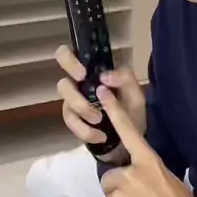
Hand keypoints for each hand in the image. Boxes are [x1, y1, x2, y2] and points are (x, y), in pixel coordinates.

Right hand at [55, 45, 145, 162]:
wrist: (132, 139)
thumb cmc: (132, 110)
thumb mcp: (136, 93)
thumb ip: (125, 78)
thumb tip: (104, 77)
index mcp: (91, 72)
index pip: (68, 56)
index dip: (69, 61)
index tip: (83, 74)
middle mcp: (78, 86)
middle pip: (61, 84)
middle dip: (72, 94)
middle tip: (91, 102)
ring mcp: (74, 105)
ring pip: (66, 106)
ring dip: (83, 112)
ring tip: (99, 120)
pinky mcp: (74, 122)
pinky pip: (72, 125)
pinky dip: (85, 130)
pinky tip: (100, 135)